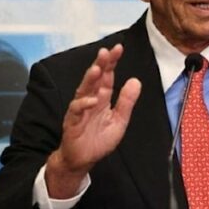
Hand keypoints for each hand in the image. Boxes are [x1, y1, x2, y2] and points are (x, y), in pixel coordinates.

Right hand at [45, 44, 141, 198]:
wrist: (83, 160)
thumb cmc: (99, 140)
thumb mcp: (120, 120)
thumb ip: (127, 102)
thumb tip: (135, 81)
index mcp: (102, 98)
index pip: (107, 77)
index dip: (112, 63)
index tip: (118, 49)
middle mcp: (90, 100)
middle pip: (95, 79)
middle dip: (100, 64)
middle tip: (106, 51)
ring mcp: (80, 110)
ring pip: (83, 90)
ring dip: (90, 79)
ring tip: (97, 68)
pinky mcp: (72, 122)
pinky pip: (76, 111)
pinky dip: (83, 104)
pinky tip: (92, 99)